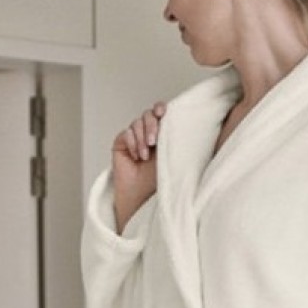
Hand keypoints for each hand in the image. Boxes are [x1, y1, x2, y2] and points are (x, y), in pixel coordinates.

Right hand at [112, 101, 165, 233]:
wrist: (143, 198)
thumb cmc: (161, 182)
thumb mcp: (173, 158)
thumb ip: (176, 139)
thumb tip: (186, 122)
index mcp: (162, 135)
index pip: (160, 113)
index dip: (160, 109)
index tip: (163, 112)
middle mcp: (148, 134)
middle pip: (148, 115)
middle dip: (151, 126)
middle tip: (153, 143)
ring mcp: (134, 138)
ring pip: (136, 124)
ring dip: (141, 138)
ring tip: (145, 156)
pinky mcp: (121, 144)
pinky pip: (125, 134)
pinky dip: (131, 143)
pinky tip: (136, 157)